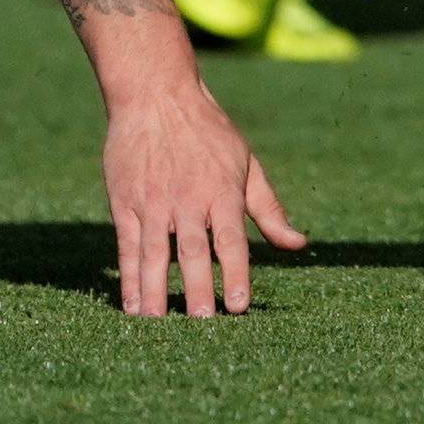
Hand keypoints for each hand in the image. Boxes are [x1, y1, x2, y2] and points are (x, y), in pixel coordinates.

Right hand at [102, 75, 305, 317]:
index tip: (239, 306)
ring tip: (159, 328)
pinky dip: (129, 279)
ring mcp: (153, 202)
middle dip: (197, 291)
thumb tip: (298, 244)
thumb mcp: (246, 163)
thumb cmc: (208, 132)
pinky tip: (133, 307)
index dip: (236, 273)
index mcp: (221, 191)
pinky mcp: (125, 204)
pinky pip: (128, 247)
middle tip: (200, 326)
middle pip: (193, 253)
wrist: (155, 94)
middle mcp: (187, 199)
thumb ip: (269, 208)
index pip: (231, 240)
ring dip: (157, 294)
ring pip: (155, 256)